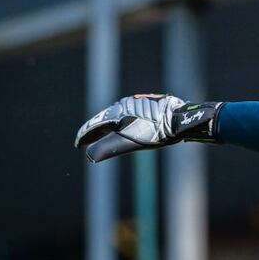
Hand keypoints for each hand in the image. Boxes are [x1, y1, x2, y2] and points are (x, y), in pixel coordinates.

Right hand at [74, 94, 222, 162]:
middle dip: (94, 129)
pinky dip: (120, 121)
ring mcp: (136, 103)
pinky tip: (125, 126)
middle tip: (85, 139)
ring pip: (116, 115)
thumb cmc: (157, 132)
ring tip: (102, 133)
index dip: (86, 135)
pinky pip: (127, 113)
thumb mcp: (131, 142)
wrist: (180, 119)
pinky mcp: (146, 103)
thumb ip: (110, 148)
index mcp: (117, 113)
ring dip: (107, 125)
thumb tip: (90, 156)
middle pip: (103, 119)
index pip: (96, 126)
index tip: (78, 144)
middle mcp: (124, 104)